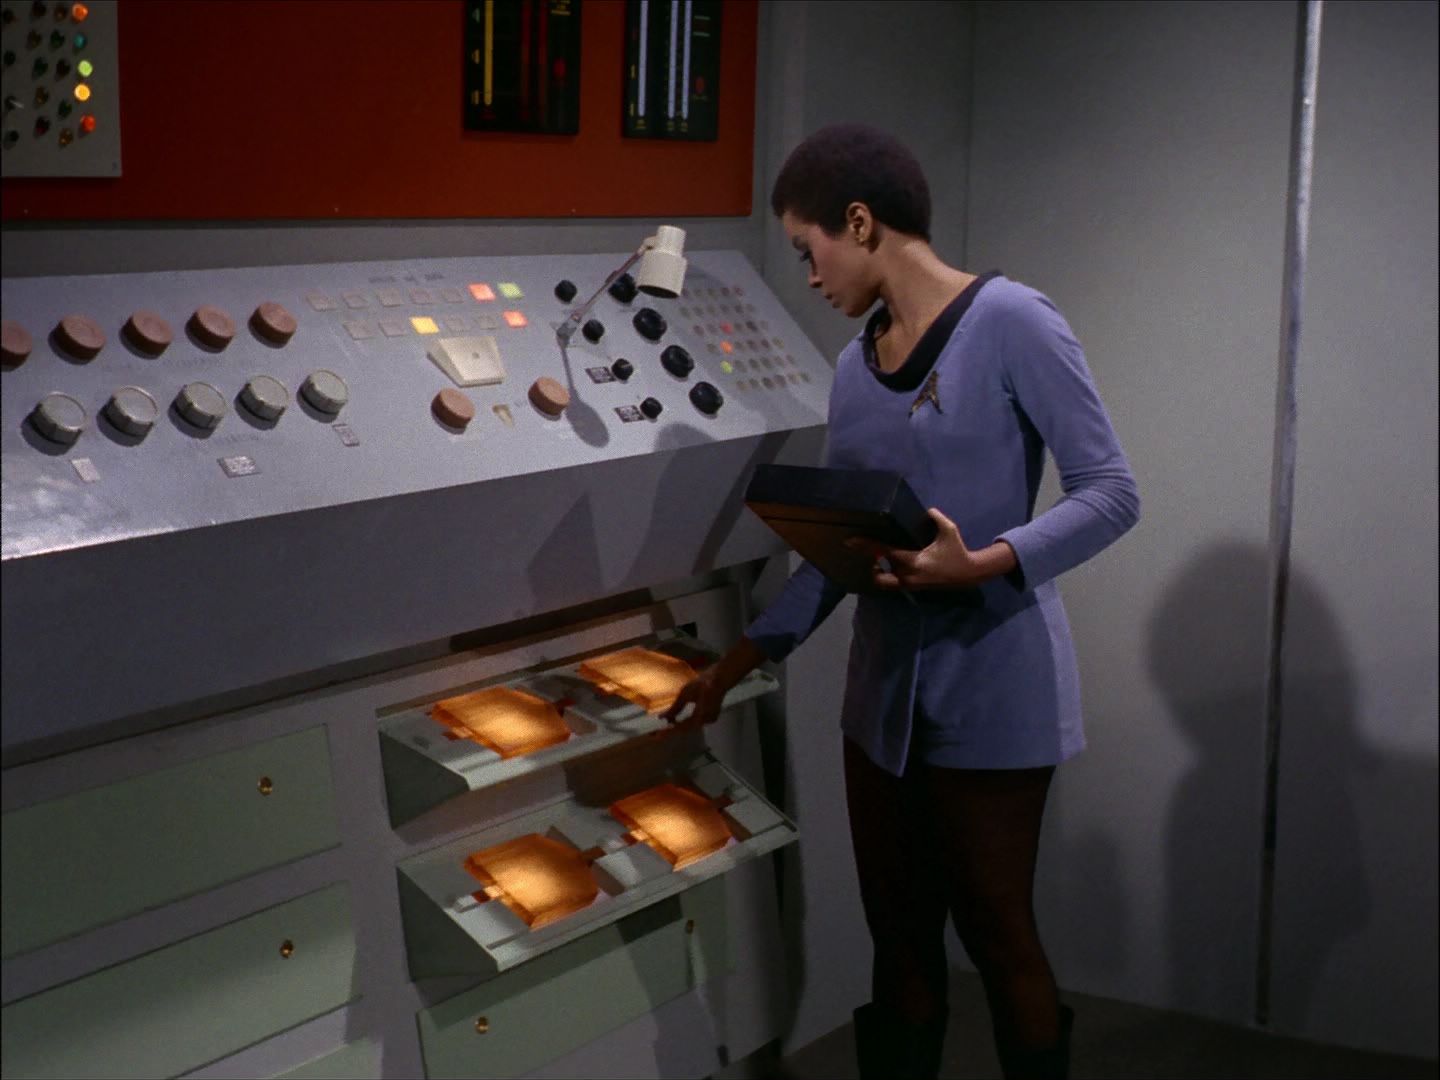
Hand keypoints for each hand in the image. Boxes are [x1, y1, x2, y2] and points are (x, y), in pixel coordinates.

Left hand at [660, 668, 729, 728]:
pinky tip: (676, 720)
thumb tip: (663, 718)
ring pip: (690, 726)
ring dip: (678, 726)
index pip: (681, 728)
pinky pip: (695, 723)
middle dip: (672, 730)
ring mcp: (710, 720)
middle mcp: (706, 722)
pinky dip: (685, 722)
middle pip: (686, 729)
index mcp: (700, 717)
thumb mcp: (685, 694)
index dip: (669, 732)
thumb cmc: (703, 683)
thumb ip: (675, 708)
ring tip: (664, 727)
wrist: (720, 678)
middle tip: (657, 733)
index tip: (657, 735)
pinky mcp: (710, 717)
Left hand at [850, 508, 1007, 590]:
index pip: (884, 552)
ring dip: (879, 570)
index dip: (866, 546)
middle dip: (870, 567)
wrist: (968, 574)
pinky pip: (893, 583)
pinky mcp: (913, 587)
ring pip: (885, 581)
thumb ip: (936, 517)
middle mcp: (908, 575)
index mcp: (914, 561)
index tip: (851, 541)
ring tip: (878, 557)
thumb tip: (926, 510)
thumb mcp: (949, 530)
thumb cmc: (957, 551)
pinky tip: (889, 562)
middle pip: (878, 576)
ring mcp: (910, 584)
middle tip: (869, 555)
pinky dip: (888, 574)